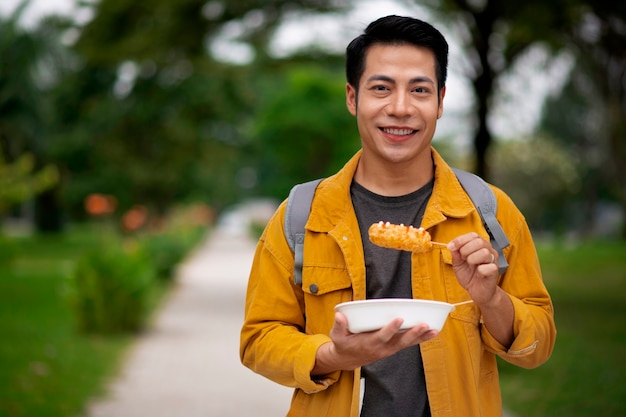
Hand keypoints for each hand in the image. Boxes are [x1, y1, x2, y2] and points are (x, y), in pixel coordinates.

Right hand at [312, 312, 437, 374]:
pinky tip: (432, 332)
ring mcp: (389, 349)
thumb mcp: (337, 336)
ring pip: (407, 343)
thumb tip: (339, 315)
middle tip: (423, 325)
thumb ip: (339, 326)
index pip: (382, 336)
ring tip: (434, 330)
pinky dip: (421, 339)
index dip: (391, 328)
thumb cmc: (344, 344)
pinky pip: (408, 344)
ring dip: (421, 337)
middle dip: (412, 333)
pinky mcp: (393, 348)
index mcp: (369, 344)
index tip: (399, 318)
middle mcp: (382, 348)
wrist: (348, 359)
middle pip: (399, 341)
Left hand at [447, 232, 499, 305]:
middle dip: (466, 250)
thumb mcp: (458, 264)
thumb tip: (452, 245)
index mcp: (480, 246)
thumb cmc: (470, 276)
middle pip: (479, 241)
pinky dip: (480, 270)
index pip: (473, 235)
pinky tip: (478, 273)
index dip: (460, 240)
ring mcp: (493, 261)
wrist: (478, 292)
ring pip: (484, 252)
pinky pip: (488, 267)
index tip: (451, 247)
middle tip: (463, 259)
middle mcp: (488, 251)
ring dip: (472, 259)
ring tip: (470, 265)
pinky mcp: (495, 272)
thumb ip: (455, 254)